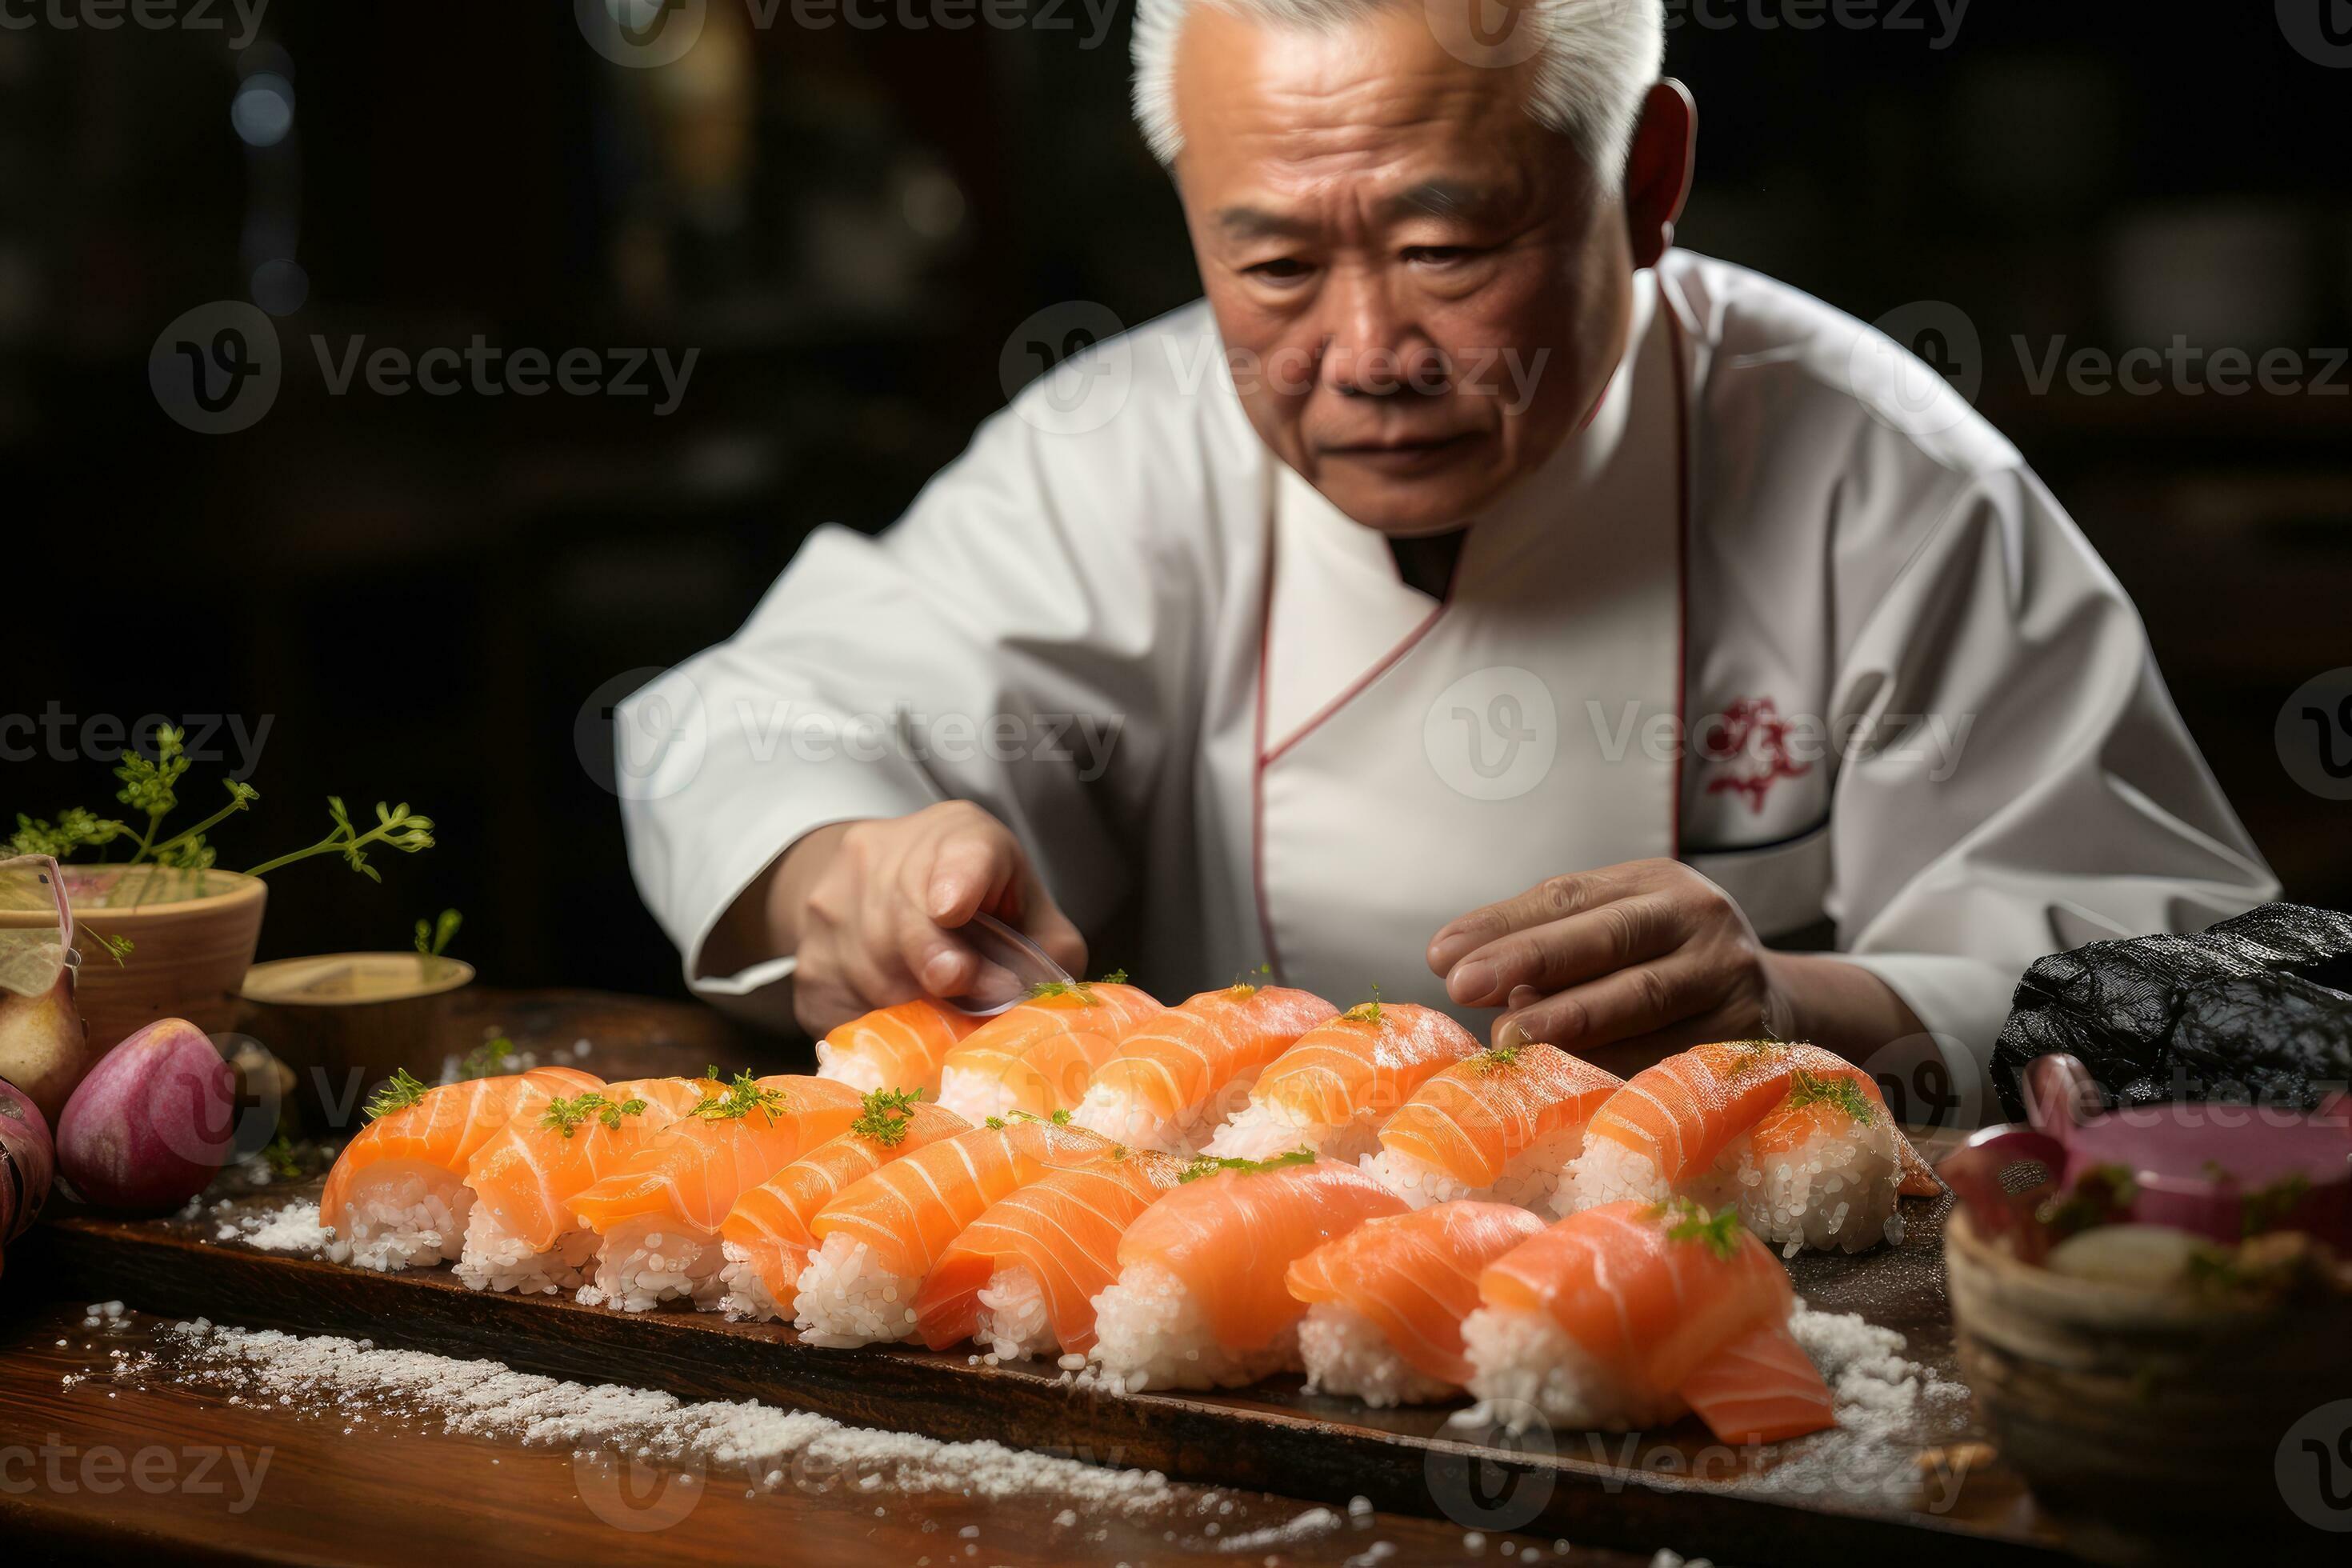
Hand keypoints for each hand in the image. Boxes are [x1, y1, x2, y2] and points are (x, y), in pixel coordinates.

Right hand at [734, 801, 1086, 1036]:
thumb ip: (1048, 949)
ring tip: (939, 1013)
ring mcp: (832, 909)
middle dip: (936, 963)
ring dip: (913, 1007)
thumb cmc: (978, 907)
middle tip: (960, 987)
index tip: (952, 906)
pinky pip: (842, 1012)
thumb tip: (1041, 1002)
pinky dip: (875, 1029)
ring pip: (873, 975)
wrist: (878, 891)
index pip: (960, 852)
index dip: (957, 880)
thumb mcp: (1026, 910)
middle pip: (907, 921)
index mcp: (958, 836)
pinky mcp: (808, 966)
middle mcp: (883, 858)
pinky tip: (898, 1020)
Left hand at [1428, 859, 1792, 1071]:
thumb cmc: (1667, 970)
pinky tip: (1573, 1083)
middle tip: (1464, 986)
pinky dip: (1619, 1067)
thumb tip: (1478, 983)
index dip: (1501, 925)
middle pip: (1607, 937)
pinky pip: (1674, 1053)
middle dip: (1530, 960)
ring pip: (1643, 996)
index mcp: (1653, 883)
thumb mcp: (1620, 936)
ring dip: (1571, 1021)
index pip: (1567, 897)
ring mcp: (1729, 975)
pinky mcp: (1750, 1032)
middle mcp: (1697, 917)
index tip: (1440, 957)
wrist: (1780, 1006)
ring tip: (1511, 1040)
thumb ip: (1555, 950)